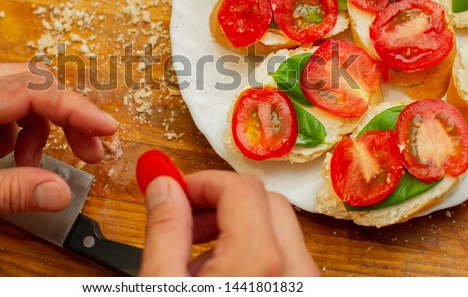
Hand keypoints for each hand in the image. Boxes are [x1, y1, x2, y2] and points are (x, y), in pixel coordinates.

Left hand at [0, 63, 116, 234]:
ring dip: (38, 123)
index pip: (32, 91)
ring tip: (26, 162)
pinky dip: (13, 125)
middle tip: (86, 150)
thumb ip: (6, 194)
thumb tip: (61, 191)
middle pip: (33, 81)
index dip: (77, 108)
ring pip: (19, 87)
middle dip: (67, 114)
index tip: (106, 128)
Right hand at [140, 170, 319, 275]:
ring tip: (196, 255)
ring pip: (278, 228)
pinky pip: (285, 257)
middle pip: (265, 201)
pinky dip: (253, 252)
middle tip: (185, 218)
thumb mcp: (163, 285)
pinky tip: (221, 274)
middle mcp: (294, 269)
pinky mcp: (305, 293)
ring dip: (236, 226)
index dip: (203, 182)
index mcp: (259, 261)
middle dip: (221, 200)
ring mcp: (304, 283)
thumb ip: (164, 231)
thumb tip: (163, 187)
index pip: (240, 187)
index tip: (176, 192)